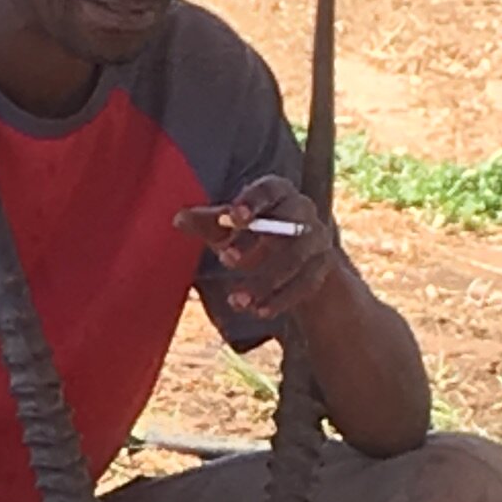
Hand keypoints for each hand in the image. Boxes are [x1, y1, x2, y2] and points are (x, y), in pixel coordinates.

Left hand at [174, 172, 342, 327]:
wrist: (296, 253)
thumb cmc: (254, 230)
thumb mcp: (230, 225)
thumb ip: (207, 222)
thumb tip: (179, 219)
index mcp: (277, 191)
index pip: (268, 190)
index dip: (253, 202)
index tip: (235, 216)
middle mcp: (302, 211)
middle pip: (286, 226)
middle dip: (257, 245)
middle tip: (224, 260)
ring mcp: (317, 239)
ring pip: (295, 260)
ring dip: (265, 282)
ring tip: (236, 300)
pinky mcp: (322, 267)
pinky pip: (306, 284)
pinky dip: (282, 299)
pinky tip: (259, 311)